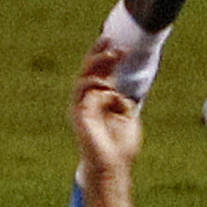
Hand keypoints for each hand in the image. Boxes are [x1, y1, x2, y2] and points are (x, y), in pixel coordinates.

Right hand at [70, 40, 143, 178]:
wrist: (112, 167)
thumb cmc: (120, 148)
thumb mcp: (128, 118)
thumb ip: (124, 103)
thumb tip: (120, 92)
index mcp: (101, 101)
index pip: (101, 73)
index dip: (109, 58)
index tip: (123, 47)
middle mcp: (88, 101)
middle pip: (89, 71)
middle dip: (99, 53)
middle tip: (110, 39)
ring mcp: (81, 106)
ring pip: (84, 77)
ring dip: (98, 62)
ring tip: (114, 54)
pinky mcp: (77, 112)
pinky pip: (85, 90)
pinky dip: (100, 88)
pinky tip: (112, 94)